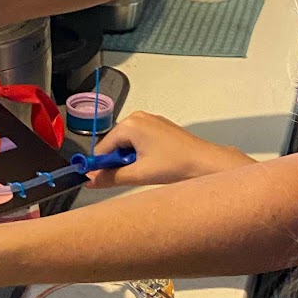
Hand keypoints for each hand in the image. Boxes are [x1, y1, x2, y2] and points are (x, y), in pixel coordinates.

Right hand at [88, 112, 254, 187]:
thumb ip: (111, 177)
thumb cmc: (177, 165)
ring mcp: (150, 120)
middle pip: (114, 143)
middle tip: (130, 175)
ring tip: (145, 170)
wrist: (205, 163)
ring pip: (127, 142)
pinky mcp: (159, 126)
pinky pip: (139, 139)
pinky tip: (152, 163)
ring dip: (129, 158)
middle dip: (117, 161)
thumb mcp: (139, 174)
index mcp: (131, 124)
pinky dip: (139, 153)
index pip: (103, 147)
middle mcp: (138, 117)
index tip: (97, 179)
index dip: (99, 165)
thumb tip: (91, 181)